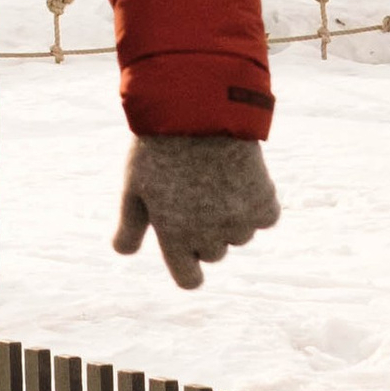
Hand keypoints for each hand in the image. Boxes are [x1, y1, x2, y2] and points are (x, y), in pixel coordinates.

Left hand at [113, 136, 279, 290]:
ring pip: (241, 235)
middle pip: (214, 254)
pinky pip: (266, 217)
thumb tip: (123, 251)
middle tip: (196, 195)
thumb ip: (130, 225)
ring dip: (233, 217)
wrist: (199, 111)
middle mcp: (208, 237)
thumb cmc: (158, 148)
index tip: (189, 253)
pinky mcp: (263, 204)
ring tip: (217, 180)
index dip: (189, 268)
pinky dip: (258, 202)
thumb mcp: (133, 186)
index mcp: (174, 237)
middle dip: (206, 233)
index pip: (189, 280)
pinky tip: (242, 178)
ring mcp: (238, 223)